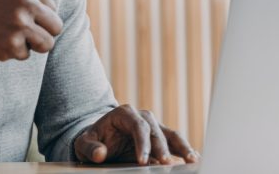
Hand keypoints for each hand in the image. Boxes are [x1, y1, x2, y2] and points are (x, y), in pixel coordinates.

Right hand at [0, 0, 61, 65]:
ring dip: (29, 44)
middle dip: (38, 31)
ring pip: (47, 44)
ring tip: (8, 34)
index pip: (52, 9)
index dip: (35, 14)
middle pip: (56, 27)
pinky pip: (26, 55)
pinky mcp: (12, 44)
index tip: (12, 9)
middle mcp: (27, 1)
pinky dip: (12, 53)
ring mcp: (19, 23)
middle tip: (13, 25)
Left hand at [73, 105, 199, 164]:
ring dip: (182, 147)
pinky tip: (193, 158)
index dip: (142, 143)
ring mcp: (154, 126)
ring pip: (171, 135)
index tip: (142, 161)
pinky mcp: (162, 137)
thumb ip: (90, 148)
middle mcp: (142, 117)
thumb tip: (100, 154)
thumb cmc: (94, 140)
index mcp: (124, 113)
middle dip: (161, 148)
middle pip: (156, 131)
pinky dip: (185, 150)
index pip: (137, 126)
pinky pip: (176, 142)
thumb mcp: (84, 143)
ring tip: (191, 160)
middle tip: (165, 164)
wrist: (102, 138)